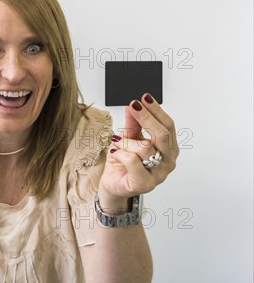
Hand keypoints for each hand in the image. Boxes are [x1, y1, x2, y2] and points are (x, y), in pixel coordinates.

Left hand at [98, 93, 178, 207]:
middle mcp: (168, 162)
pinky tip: (114, 152)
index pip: (168, 126)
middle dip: (147, 117)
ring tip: (116, 142)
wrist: (114, 185)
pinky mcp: (144, 184)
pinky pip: (132, 161)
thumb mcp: (128, 138)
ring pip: (145, 148)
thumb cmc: (124, 162)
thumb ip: (133, 123)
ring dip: (126, 141)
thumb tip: (134, 104)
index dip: (157, 110)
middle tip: (133, 105)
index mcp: (169, 149)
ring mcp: (158, 175)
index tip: (144, 97)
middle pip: (163, 135)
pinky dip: (120, 153)